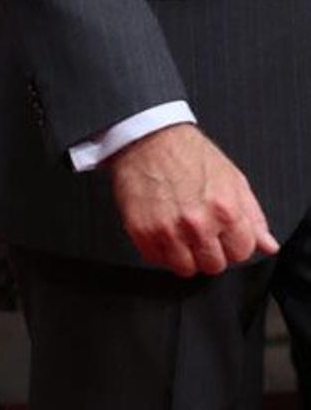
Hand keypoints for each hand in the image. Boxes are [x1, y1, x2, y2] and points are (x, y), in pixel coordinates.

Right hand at [108, 122, 279, 276]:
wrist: (149, 140)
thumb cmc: (189, 155)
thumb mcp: (233, 180)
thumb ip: (253, 216)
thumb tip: (267, 244)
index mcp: (225, 210)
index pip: (241, 252)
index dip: (234, 244)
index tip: (224, 235)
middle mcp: (198, 224)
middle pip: (214, 265)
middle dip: (211, 252)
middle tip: (202, 233)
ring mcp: (168, 231)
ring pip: (186, 269)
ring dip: (186, 255)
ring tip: (182, 234)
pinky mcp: (142, 233)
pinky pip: (157, 260)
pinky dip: (161, 251)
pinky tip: (164, 231)